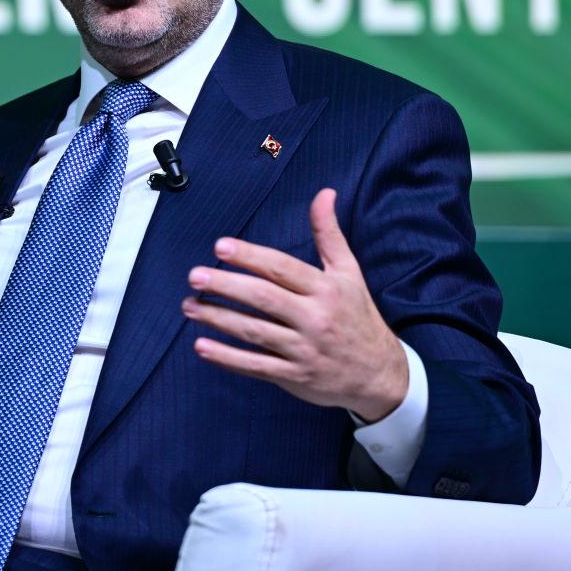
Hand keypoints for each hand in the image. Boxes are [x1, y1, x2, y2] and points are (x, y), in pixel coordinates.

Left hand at [181, 188, 407, 421]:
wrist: (380, 374)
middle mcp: (314, 318)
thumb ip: (329, 233)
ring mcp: (303, 350)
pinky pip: (256, 366)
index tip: (220, 247)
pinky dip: (227, 358)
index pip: (282, 268)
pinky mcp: (294, 377)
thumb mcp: (349, 272)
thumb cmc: (358, 316)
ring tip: (190, 307)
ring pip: (255, 332)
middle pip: (263, 299)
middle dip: (226, 286)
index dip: (250, 256)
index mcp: (326, 289)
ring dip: (219, 319)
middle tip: (195, 277)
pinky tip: (202, 346)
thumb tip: (323, 193)